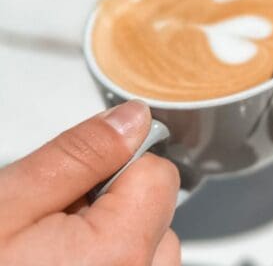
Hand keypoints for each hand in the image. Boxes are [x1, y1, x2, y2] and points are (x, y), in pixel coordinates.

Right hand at [0, 101, 179, 264]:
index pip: (158, 176)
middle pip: (159, 216)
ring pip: (152, 251)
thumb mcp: (6, 205)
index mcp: (119, 254)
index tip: (77, 182)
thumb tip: (131, 119)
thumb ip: (78, 156)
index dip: (116, 168)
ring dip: (116, 243)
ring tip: (52, 257)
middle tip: (50, 228)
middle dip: (114, 208)